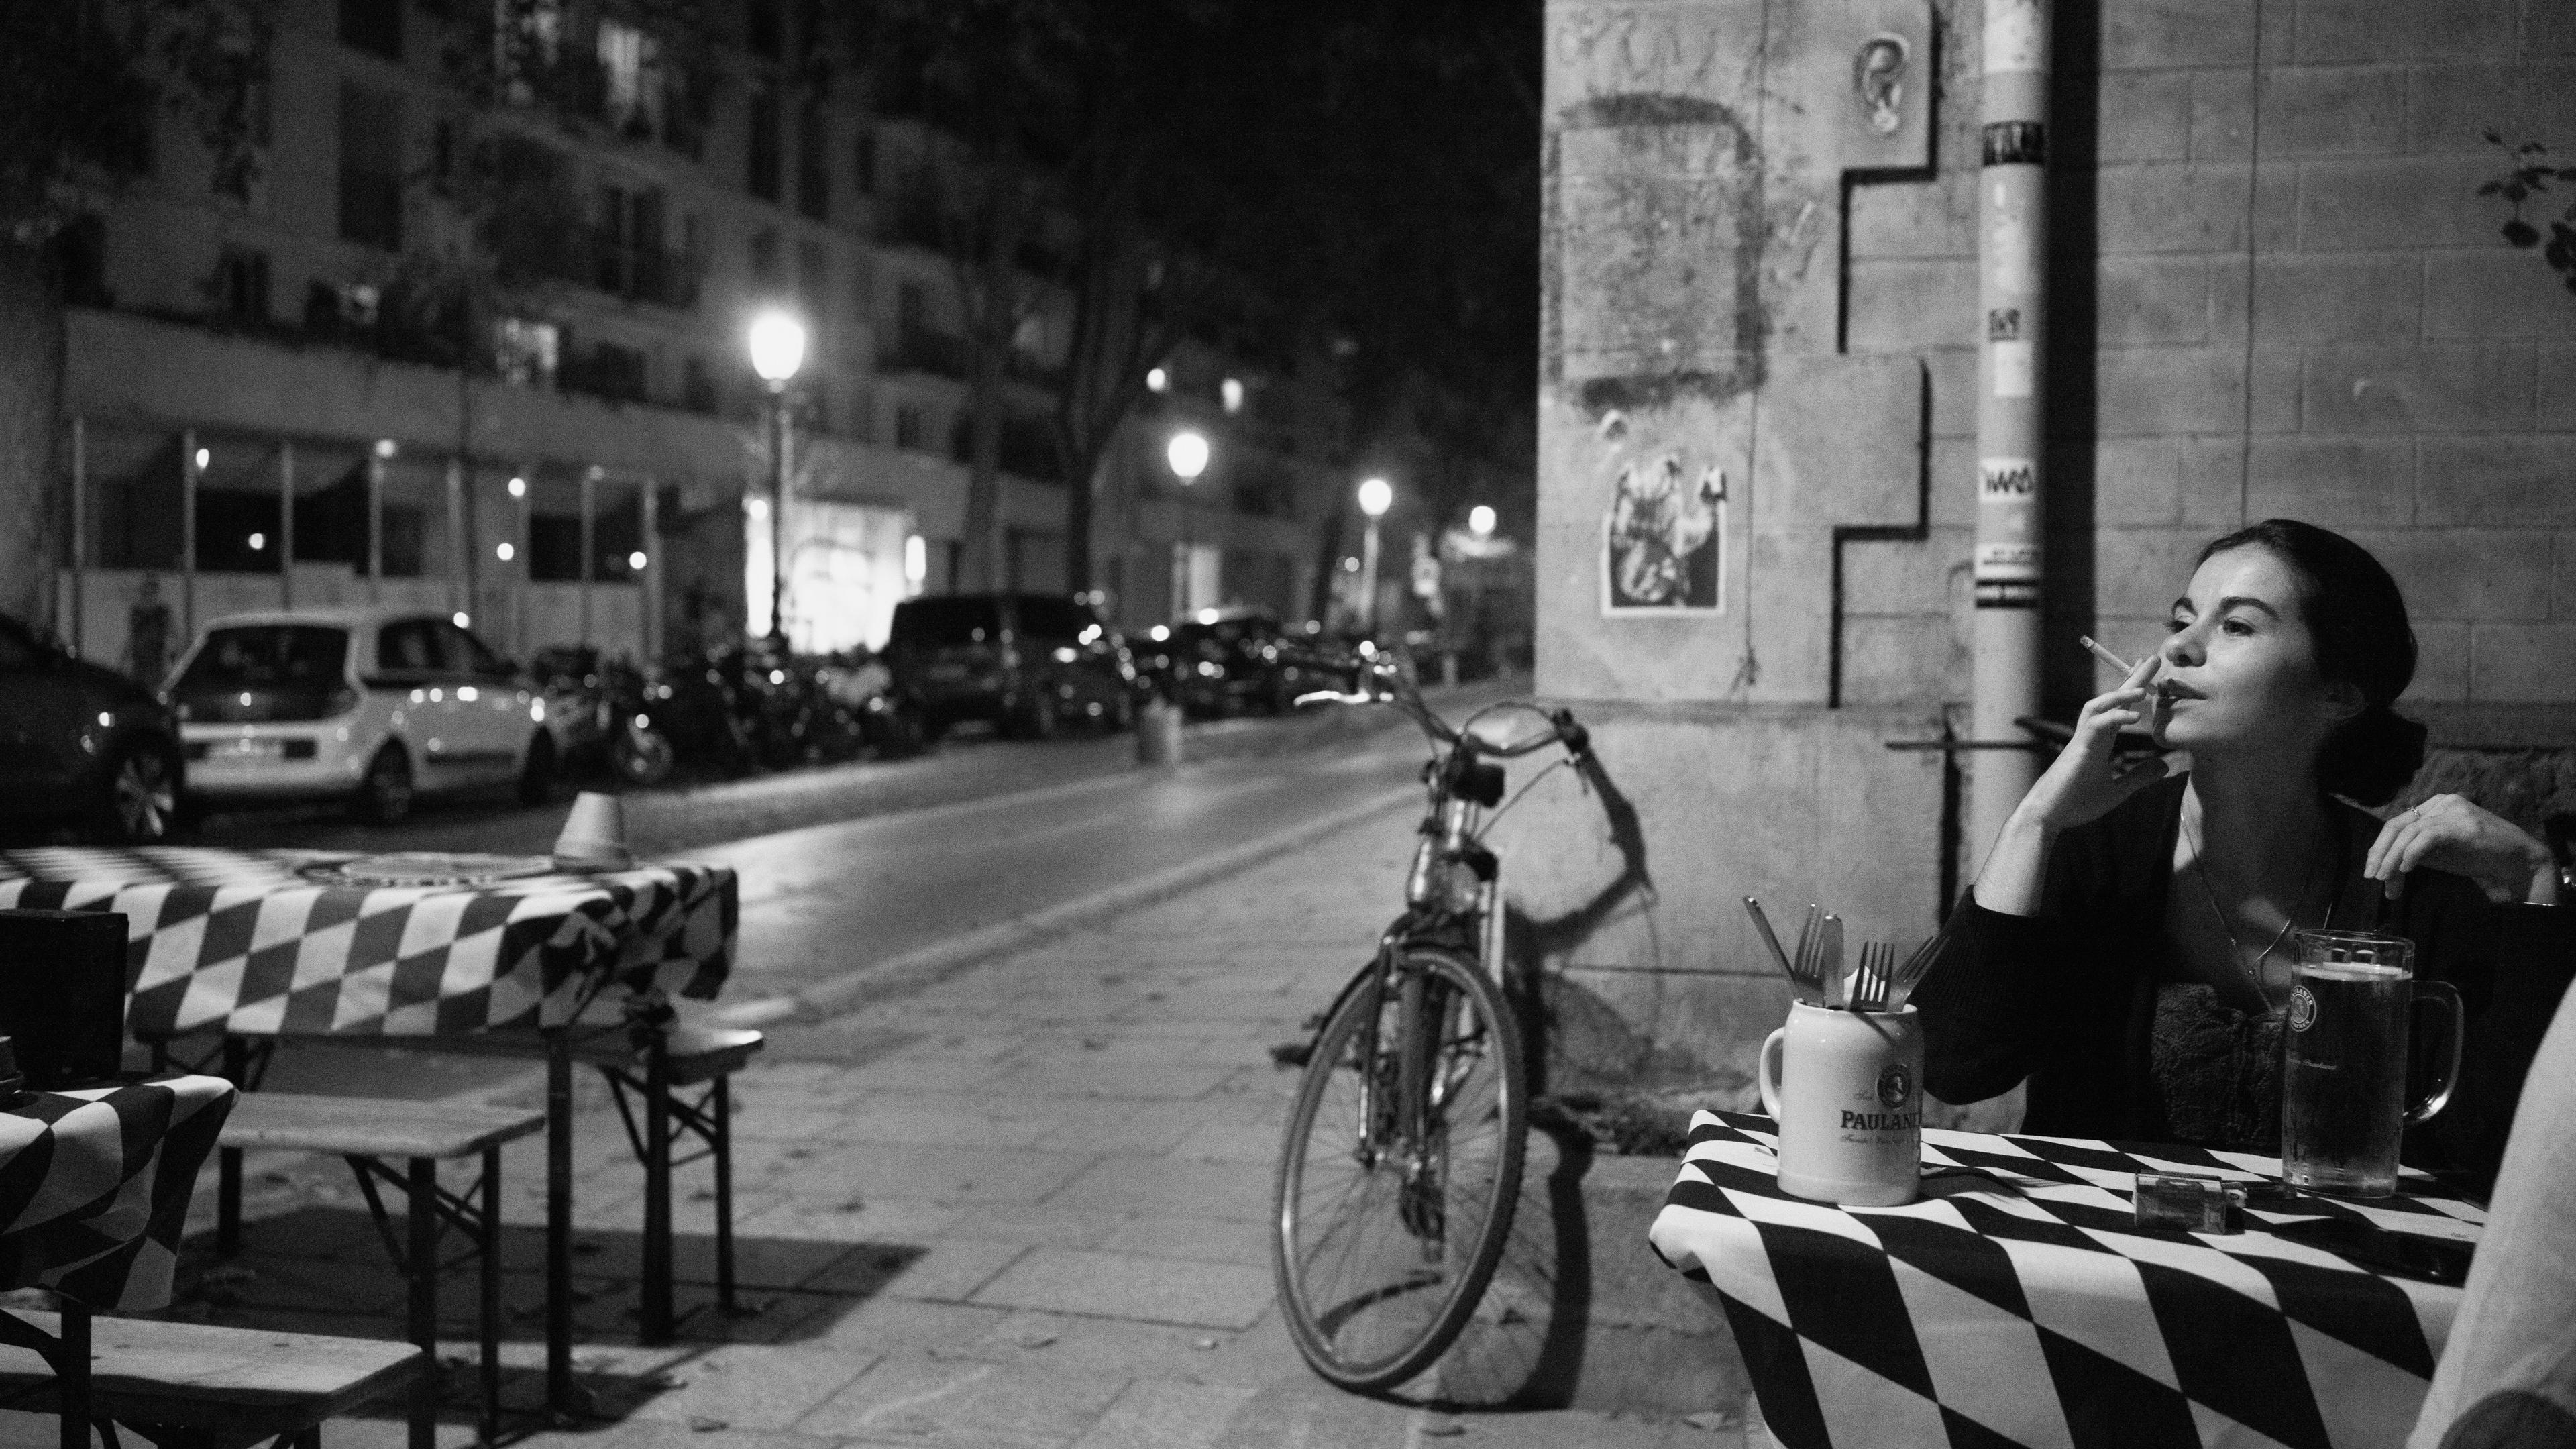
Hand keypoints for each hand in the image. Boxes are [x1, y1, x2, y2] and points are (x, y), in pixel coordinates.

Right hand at [2013, 651, 2179, 833]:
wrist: (2049, 816)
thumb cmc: (2076, 803)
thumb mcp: (2117, 790)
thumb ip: (2139, 776)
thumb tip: (2164, 765)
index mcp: (2099, 742)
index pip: (2119, 709)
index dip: (2133, 690)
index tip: (2149, 672)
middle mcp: (2091, 735)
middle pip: (2112, 699)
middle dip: (2133, 679)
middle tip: (2153, 658)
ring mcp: (2082, 740)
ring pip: (2100, 706)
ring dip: (2121, 694)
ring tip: (2143, 687)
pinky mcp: (2078, 749)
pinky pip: (2097, 726)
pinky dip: (2115, 717)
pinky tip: (2134, 716)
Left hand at [2366, 794, 2557, 904]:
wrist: (2518, 861)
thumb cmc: (2477, 858)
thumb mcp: (2437, 854)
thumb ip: (2412, 854)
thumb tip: (2382, 868)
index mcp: (2433, 806)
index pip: (2396, 825)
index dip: (2379, 849)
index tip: (2371, 872)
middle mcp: (2440, 802)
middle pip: (2396, 826)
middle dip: (2380, 853)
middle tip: (2372, 877)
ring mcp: (2452, 810)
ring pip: (2408, 832)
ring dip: (2392, 859)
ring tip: (2386, 879)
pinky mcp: (2462, 824)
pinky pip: (2426, 836)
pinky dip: (2411, 853)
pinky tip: (2406, 868)